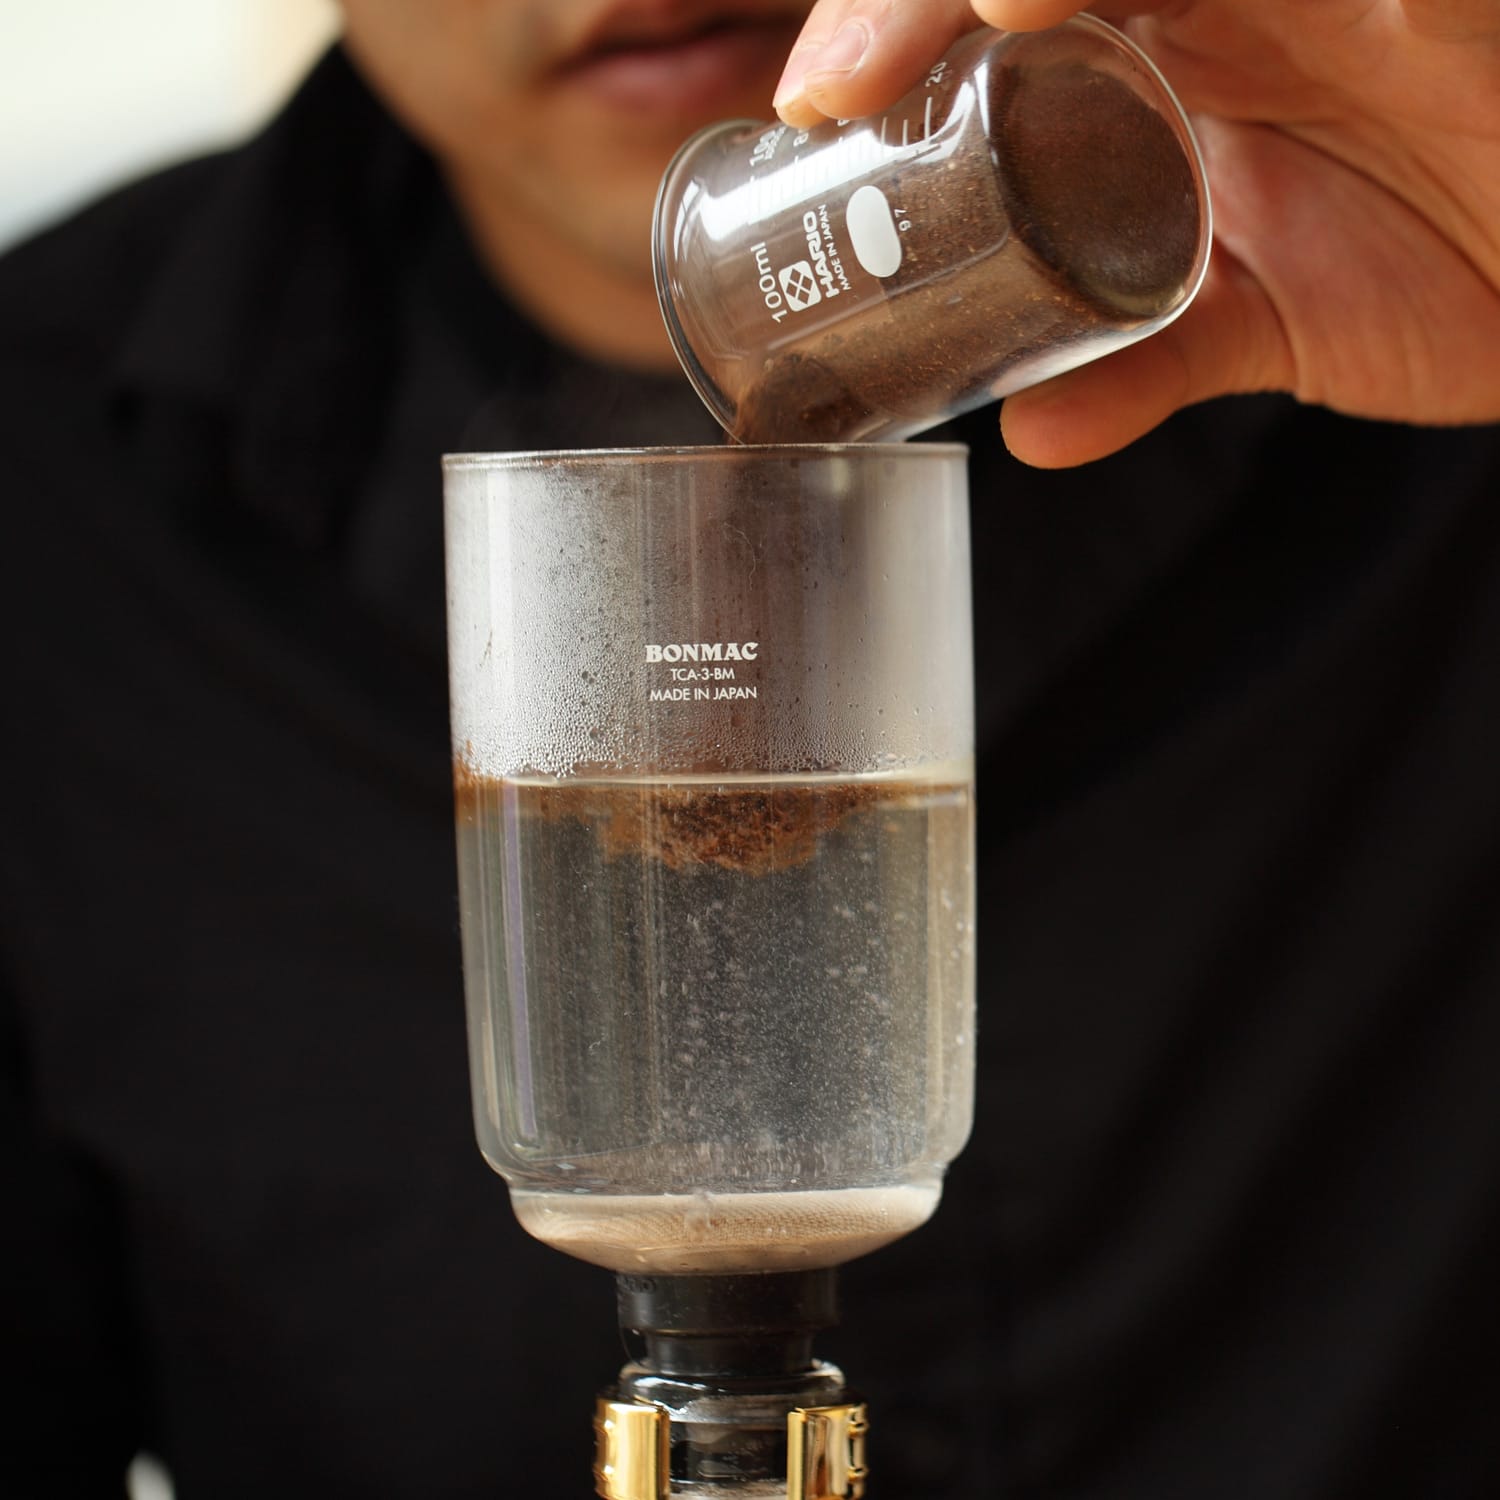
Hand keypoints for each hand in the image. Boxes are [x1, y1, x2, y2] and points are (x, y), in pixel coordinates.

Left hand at [772, 0, 1499, 465]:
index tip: (813, 115)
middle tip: (834, 93)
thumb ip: (1151, 359)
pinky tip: (1139, 7)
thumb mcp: (1276, 321)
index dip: (897, 32)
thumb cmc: (1464, 261)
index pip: (1006, 2)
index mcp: (1178, 42)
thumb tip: (1029, 427)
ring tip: (990, 15)